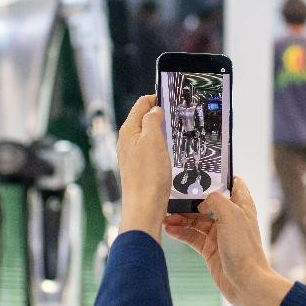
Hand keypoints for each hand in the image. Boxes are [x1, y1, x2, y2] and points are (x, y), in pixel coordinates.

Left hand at [117, 95, 170, 242]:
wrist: (144, 208)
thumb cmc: (148, 176)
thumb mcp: (153, 140)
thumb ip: (153, 120)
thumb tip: (154, 109)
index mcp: (128, 130)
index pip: (142, 103)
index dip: (157, 98)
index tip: (173, 98)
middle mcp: (127, 141)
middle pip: (144, 118)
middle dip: (160, 114)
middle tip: (179, 115)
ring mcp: (132, 155)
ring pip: (148, 134)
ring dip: (162, 131)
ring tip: (177, 132)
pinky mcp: (138, 167)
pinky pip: (150, 149)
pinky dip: (161, 145)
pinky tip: (171, 152)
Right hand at [163, 177, 292, 305]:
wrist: (246, 283)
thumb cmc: (244, 248)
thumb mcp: (231, 214)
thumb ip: (215, 199)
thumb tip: (202, 200)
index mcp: (241, 206)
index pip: (231, 184)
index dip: (216, 178)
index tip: (198, 173)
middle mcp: (230, 218)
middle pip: (206, 203)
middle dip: (189, 201)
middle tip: (171, 199)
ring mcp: (219, 234)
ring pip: (196, 220)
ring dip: (180, 218)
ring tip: (165, 217)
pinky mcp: (210, 249)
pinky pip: (192, 236)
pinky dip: (180, 232)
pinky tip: (169, 229)